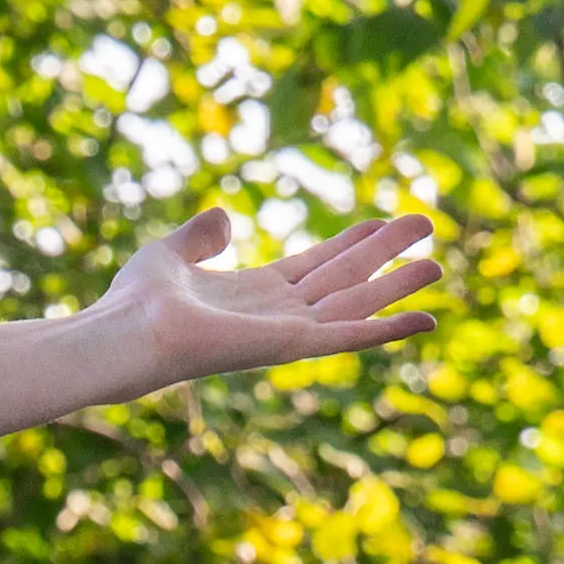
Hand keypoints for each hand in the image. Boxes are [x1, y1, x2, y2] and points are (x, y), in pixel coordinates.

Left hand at [92, 204, 446, 389]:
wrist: (125, 331)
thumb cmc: (134, 301)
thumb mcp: (170, 254)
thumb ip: (199, 236)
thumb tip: (224, 218)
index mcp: (252, 293)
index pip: (314, 265)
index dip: (349, 243)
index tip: (381, 223)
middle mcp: (275, 314)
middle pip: (344, 278)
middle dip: (385, 253)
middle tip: (426, 224)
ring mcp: (287, 332)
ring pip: (356, 303)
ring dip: (397, 285)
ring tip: (438, 264)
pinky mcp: (292, 346)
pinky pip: (351, 336)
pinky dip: (389, 329)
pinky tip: (427, 320)